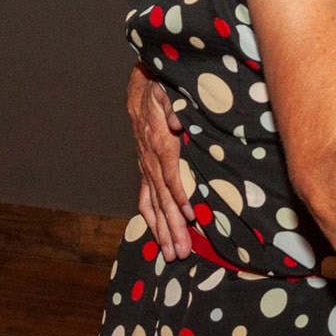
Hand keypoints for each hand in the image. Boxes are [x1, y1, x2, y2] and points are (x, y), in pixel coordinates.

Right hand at [126, 64, 193, 260]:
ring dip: (162, 229)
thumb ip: (174, 105)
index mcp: (159, 141)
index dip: (180, 196)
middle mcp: (149, 158)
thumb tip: (178, 123)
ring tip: (172, 253)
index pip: (170, 174)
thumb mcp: (170, 88)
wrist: (143, 82)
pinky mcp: (145, 166)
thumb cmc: (162, 85)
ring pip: (152, 203)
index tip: (191, 216)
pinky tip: (158, 235)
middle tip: (181, 251)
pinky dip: (152, 217)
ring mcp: (145, 165)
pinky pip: (145, 196)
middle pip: (161, 198)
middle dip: (171, 226)